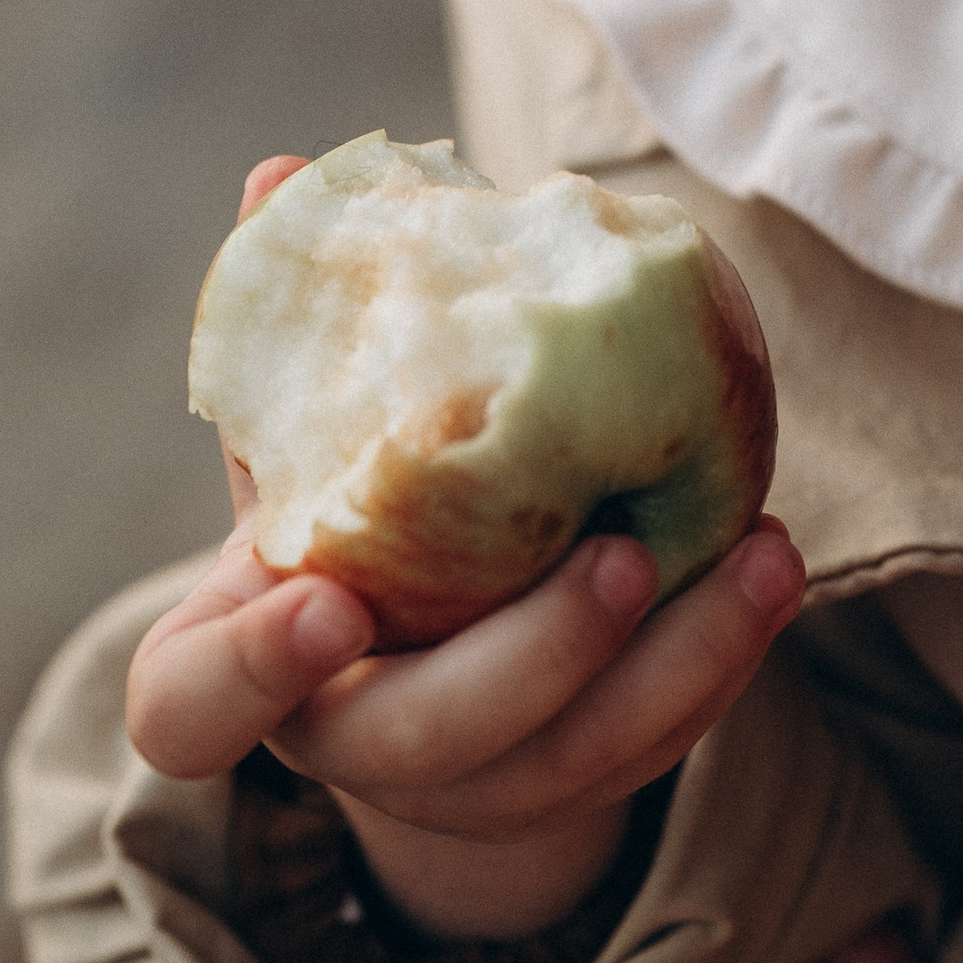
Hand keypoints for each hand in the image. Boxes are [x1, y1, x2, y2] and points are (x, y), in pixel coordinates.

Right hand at [124, 157, 807, 938]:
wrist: (412, 645)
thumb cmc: (344, 500)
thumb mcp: (304, 421)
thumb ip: (297, 319)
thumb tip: (286, 175)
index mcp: (236, 666)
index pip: (191, 711)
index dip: (250, 672)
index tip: (329, 603)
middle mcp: (347, 746)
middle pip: (424, 740)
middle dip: (533, 657)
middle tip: (621, 554)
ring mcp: (461, 788)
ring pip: (570, 763)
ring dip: (679, 661)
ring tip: (762, 551)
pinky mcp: (569, 787)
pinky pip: (651, 748)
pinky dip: (719, 663)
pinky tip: (771, 565)